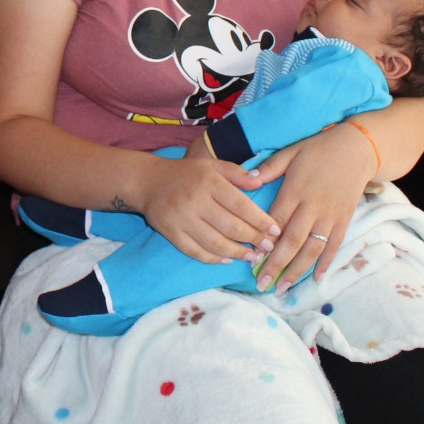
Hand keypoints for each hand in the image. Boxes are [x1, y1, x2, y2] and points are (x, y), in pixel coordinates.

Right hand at [139, 153, 280, 263]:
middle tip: (268, 248)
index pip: (241, 206)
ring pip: (216, 243)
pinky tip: (228, 259)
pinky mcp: (171, 233)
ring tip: (252, 256)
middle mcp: (196, 201)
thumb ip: (237, 173)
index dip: (261, 221)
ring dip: (238, 253)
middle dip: (254, 240)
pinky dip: (214, 259)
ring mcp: (182, 219)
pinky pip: (196, 252)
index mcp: (209, 182)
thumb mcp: (212, 165)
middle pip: (232, 227)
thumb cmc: (186, 173)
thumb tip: (260, 183)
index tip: (275, 231)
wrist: (147, 181)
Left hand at [252, 126, 378, 290]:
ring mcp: (330, 216)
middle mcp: (312, 206)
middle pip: (292, 241)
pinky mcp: (344, 220)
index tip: (251, 258)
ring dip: (297, 270)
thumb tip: (247, 180)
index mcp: (295, 190)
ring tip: (282, 288)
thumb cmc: (318, 150)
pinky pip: (334, 246)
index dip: (263, 241)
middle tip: (262, 284)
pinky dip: (326, 264)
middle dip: (276, 264)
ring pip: (312, 249)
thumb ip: (269, 168)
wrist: (356, 149)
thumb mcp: (290, 152)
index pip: (275, 221)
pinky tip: (316, 280)